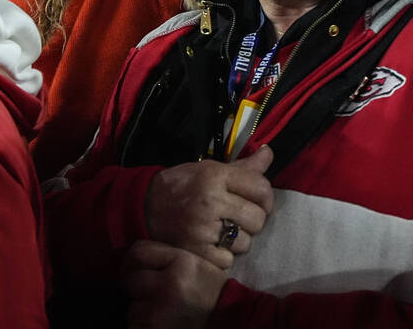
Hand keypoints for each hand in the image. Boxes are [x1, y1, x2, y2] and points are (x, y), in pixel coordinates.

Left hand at [124, 241, 225, 328]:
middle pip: (130, 280)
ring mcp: (160, 312)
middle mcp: (168, 285)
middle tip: (153, 293)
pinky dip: (143, 326)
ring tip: (160, 311)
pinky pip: (135, 326)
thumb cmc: (208, 288)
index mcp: (179, 262)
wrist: (229, 317)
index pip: (137, 253)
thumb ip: (162, 255)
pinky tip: (158, 322)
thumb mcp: (191, 261)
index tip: (136, 270)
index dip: (132, 262)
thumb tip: (130, 260)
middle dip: (138, 288)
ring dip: (141, 310)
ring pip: (132, 308)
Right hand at [144, 145, 272, 268]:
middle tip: (237, 217)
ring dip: (237, 240)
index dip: (264, 197)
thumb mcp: (210, 169)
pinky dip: (222, 256)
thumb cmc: (182, 185)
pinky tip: (211, 244)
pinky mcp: (196, 251)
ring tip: (222, 231)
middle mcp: (211, 200)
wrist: (144, 205)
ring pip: (245, 243)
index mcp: (215, 176)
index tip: (255, 200)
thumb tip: (269, 152)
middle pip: (258, 219)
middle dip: (252, 220)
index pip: (261, 188)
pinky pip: (228, 260)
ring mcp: (203, 228)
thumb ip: (243, 167)